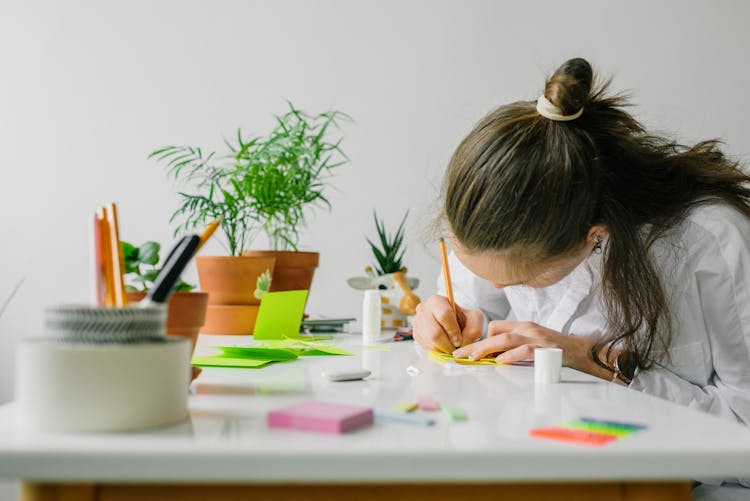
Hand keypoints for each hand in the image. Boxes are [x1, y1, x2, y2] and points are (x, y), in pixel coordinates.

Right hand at [413, 295, 483, 352]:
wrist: (454, 322)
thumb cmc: (464, 318)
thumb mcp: (475, 319)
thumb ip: (473, 330)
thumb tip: (462, 343)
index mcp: (437, 301)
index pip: (444, 315)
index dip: (453, 331)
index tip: (459, 339)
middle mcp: (423, 309)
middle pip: (434, 333)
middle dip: (448, 344)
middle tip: (456, 347)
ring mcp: (417, 322)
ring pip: (430, 342)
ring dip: (443, 348)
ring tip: (451, 346)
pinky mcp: (416, 334)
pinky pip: (426, 347)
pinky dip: (437, 350)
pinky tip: (444, 345)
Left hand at [451, 320, 595, 371]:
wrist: (581, 350)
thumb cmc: (555, 349)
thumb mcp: (533, 342)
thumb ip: (515, 345)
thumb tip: (495, 356)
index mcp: (523, 326)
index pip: (496, 326)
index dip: (482, 339)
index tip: (471, 352)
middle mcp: (528, 328)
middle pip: (495, 332)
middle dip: (475, 344)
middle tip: (460, 355)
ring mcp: (536, 338)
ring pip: (506, 339)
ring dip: (486, 348)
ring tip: (473, 358)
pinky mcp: (545, 349)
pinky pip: (525, 350)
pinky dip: (511, 355)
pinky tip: (500, 361)